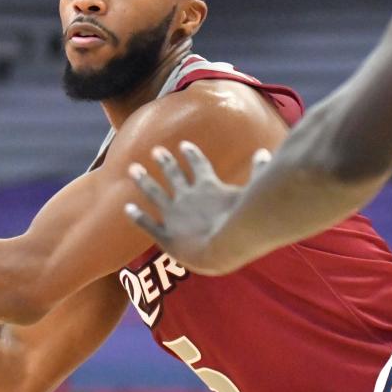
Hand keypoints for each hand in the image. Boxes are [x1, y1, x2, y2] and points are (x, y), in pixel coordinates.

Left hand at [124, 141, 269, 272]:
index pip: (198, 166)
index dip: (191, 155)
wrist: (225, 246)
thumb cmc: (244, 221)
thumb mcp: (254, 192)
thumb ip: (259, 172)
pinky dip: (136, 216)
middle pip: (173, 174)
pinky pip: (147, 223)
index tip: (184, 145)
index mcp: (208, 187)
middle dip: (164, 162)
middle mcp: (187, 197)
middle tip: (155, 150)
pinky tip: (126, 209)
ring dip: (144, 180)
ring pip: (154, 193)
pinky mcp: (167, 235)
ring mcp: (174, 215)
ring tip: (133, 169)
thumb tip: (265, 152)